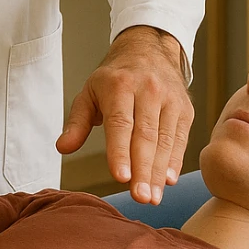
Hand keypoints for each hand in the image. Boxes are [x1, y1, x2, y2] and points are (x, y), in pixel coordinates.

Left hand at [56, 26, 192, 203]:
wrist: (149, 49)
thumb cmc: (113, 78)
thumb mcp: (89, 92)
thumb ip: (77, 122)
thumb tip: (63, 148)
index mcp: (120, 86)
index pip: (120, 124)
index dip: (120, 152)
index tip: (121, 178)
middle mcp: (148, 90)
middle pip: (145, 136)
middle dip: (143, 170)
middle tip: (140, 198)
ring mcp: (170, 99)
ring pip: (165, 141)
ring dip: (159, 172)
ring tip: (153, 198)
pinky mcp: (185, 109)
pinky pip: (180, 139)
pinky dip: (175, 161)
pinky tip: (168, 181)